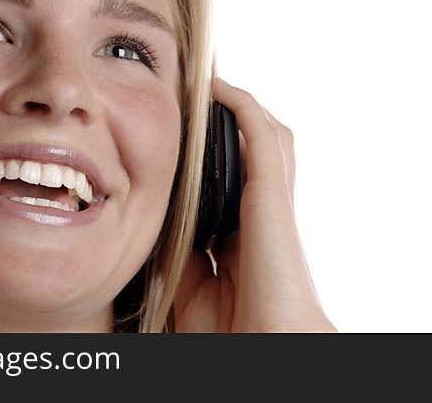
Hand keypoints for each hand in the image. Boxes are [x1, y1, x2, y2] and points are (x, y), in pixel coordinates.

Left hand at [172, 77, 335, 331]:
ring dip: (239, 107)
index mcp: (246, 233)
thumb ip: (182, 254)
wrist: (266, 344)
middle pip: (253, 150)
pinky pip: (260, 134)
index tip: (182, 137)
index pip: (231, 178)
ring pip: (267, 135)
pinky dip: (241, 105)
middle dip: (230, 122)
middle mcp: (264, 210)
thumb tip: (160, 227)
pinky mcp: (272, 192)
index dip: (212, 155)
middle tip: (197, 99)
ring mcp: (272, 198)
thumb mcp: (192, 286)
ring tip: (208, 87)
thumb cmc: (235, 328)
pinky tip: (217, 89)